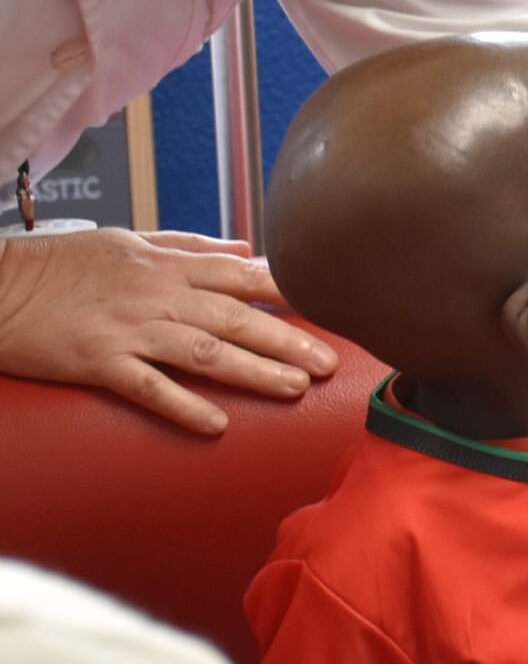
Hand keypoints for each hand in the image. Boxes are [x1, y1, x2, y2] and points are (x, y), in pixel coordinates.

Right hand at [0, 228, 340, 432]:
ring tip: (296, 389)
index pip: (242, 276)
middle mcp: (156, 295)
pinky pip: (149, 387)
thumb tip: (244, 249)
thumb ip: (190, 245)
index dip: (289, 291)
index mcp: (167, 265)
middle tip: (331, 363)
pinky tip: (217, 423)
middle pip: (236, 317)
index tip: (329, 302)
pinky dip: (183, 405)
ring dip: (254, 371)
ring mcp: (129, 330)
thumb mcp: (129, 240)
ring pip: (204, 352)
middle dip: (288, 340)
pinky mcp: (98, 362)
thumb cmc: (62, 263)